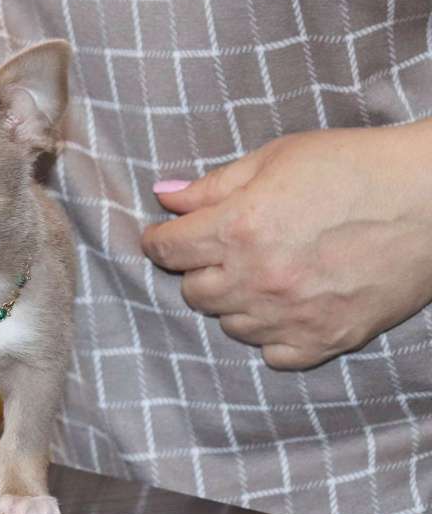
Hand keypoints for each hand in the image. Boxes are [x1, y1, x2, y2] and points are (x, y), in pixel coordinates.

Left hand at [142, 122, 431, 369]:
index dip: (159, 241)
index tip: (165, 237)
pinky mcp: (326, 338)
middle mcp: (258, 278)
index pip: (166, 251)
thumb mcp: (275, 158)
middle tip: (223, 250)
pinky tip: (285, 307)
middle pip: (192, 292)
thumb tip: (164, 198)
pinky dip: (271, 334)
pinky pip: (272, 354)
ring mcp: (291, 315)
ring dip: (233, 301)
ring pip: (229, 324)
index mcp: (239, 228)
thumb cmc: (353, 166)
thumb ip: (212, 186)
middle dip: (198, 269)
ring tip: (263, 273)